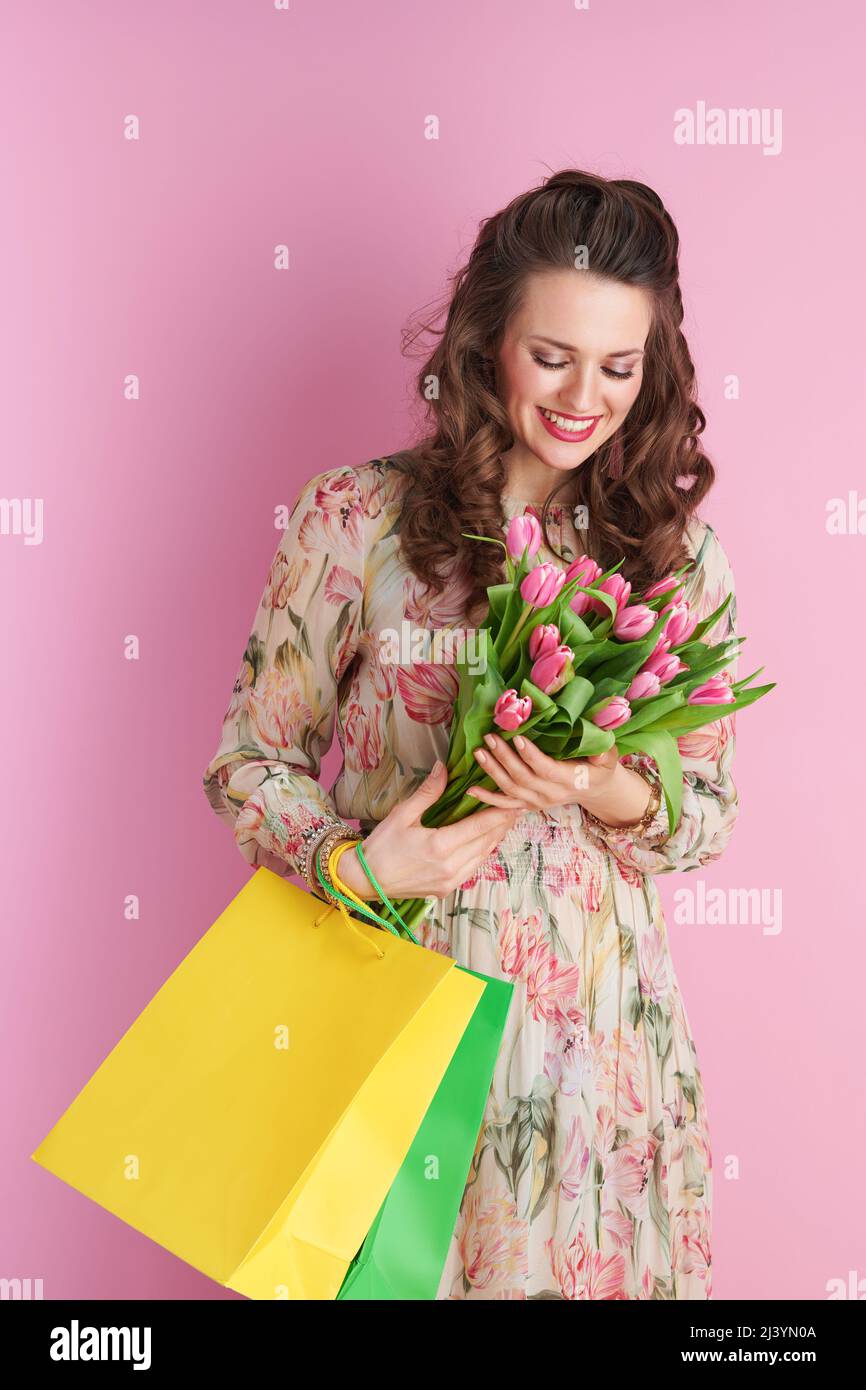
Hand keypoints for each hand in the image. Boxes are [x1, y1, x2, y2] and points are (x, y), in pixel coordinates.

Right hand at [336, 762, 521, 902]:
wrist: (365, 881)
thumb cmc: (381, 846)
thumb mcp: (402, 814)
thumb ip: (428, 792)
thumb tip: (444, 768)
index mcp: (440, 845)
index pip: (481, 825)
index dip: (502, 813)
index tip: (518, 802)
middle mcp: (451, 866)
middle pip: (487, 841)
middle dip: (503, 824)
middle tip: (517, 807)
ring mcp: (450, 881)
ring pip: (483, 856)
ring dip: (495, 838)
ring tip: (506, 822)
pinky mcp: (446, 889)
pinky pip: (473, 868)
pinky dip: (482, 853)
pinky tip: (485, 842)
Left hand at [468, 733, 652, 826]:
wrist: (594, 790)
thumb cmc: (599, 768)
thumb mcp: (608, 757)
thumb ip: (604, 750)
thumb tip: (600, 740)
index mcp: (568, 781)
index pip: (546, 769)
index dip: (531, 755)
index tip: (517, 737)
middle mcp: (550, 794)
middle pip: (522, 778)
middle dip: (504, 758)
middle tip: (490, 738)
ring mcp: (537, 801)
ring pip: (510, 789)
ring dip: (492, 771)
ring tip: (479, 753)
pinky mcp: (527, 805)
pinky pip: (504, 804)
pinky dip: (487, 798)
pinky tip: (471, 788)